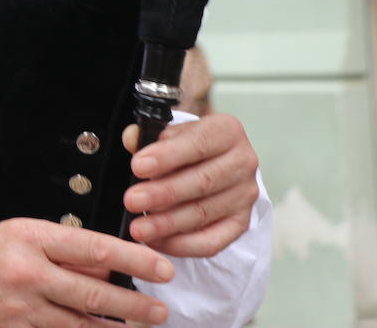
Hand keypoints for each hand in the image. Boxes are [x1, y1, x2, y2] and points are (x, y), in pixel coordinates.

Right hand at [0, 218, 174, 326]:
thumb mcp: (11, 235)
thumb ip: (56, 251)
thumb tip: (98, 267)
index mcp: (27, 239)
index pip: (93, 249)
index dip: (133, 259)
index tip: (160, 266)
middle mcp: (26, 275)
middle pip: (94, 295)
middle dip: (135, 305)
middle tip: (161, 309)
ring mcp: (20, 311)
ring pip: (81, 325)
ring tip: (141, 327)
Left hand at [120, 114, 259, 257]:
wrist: (212, 163)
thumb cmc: (185, 146)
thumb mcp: (169, 132)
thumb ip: (148, 134)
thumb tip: (132, 138)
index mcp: (227, 131)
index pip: (198, 143)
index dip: (167, 156)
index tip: (137, 167)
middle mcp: (243, 162)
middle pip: (202, 182)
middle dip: (163, 193)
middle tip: (132, 200)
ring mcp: (244, 195)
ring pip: (204, 213)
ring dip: (167, 223)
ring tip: (139, 227)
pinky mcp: (240, 223)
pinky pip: (212, 241)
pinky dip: (182, 245)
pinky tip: (156, 241)